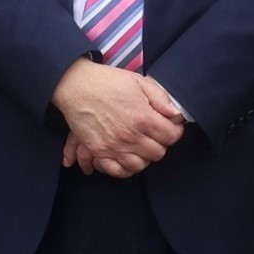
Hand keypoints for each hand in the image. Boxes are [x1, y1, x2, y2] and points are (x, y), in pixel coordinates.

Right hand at [53, 59, 185, 177]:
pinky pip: (117, 171)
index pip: (171, 136)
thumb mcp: (139, 82)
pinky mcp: (99, 151)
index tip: (169, 126)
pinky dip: (125, 169)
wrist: (76, 85)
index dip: (174, 130)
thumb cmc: (108, 82)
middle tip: (154, 135)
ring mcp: (114, 146)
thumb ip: (161, 99)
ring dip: (144, 157)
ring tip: (141, 146)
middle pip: (158, 153)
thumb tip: (177, 115)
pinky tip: (127, 158)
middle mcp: (130, 136)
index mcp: (143, 117)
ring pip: (140, 165)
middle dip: (160, 144)